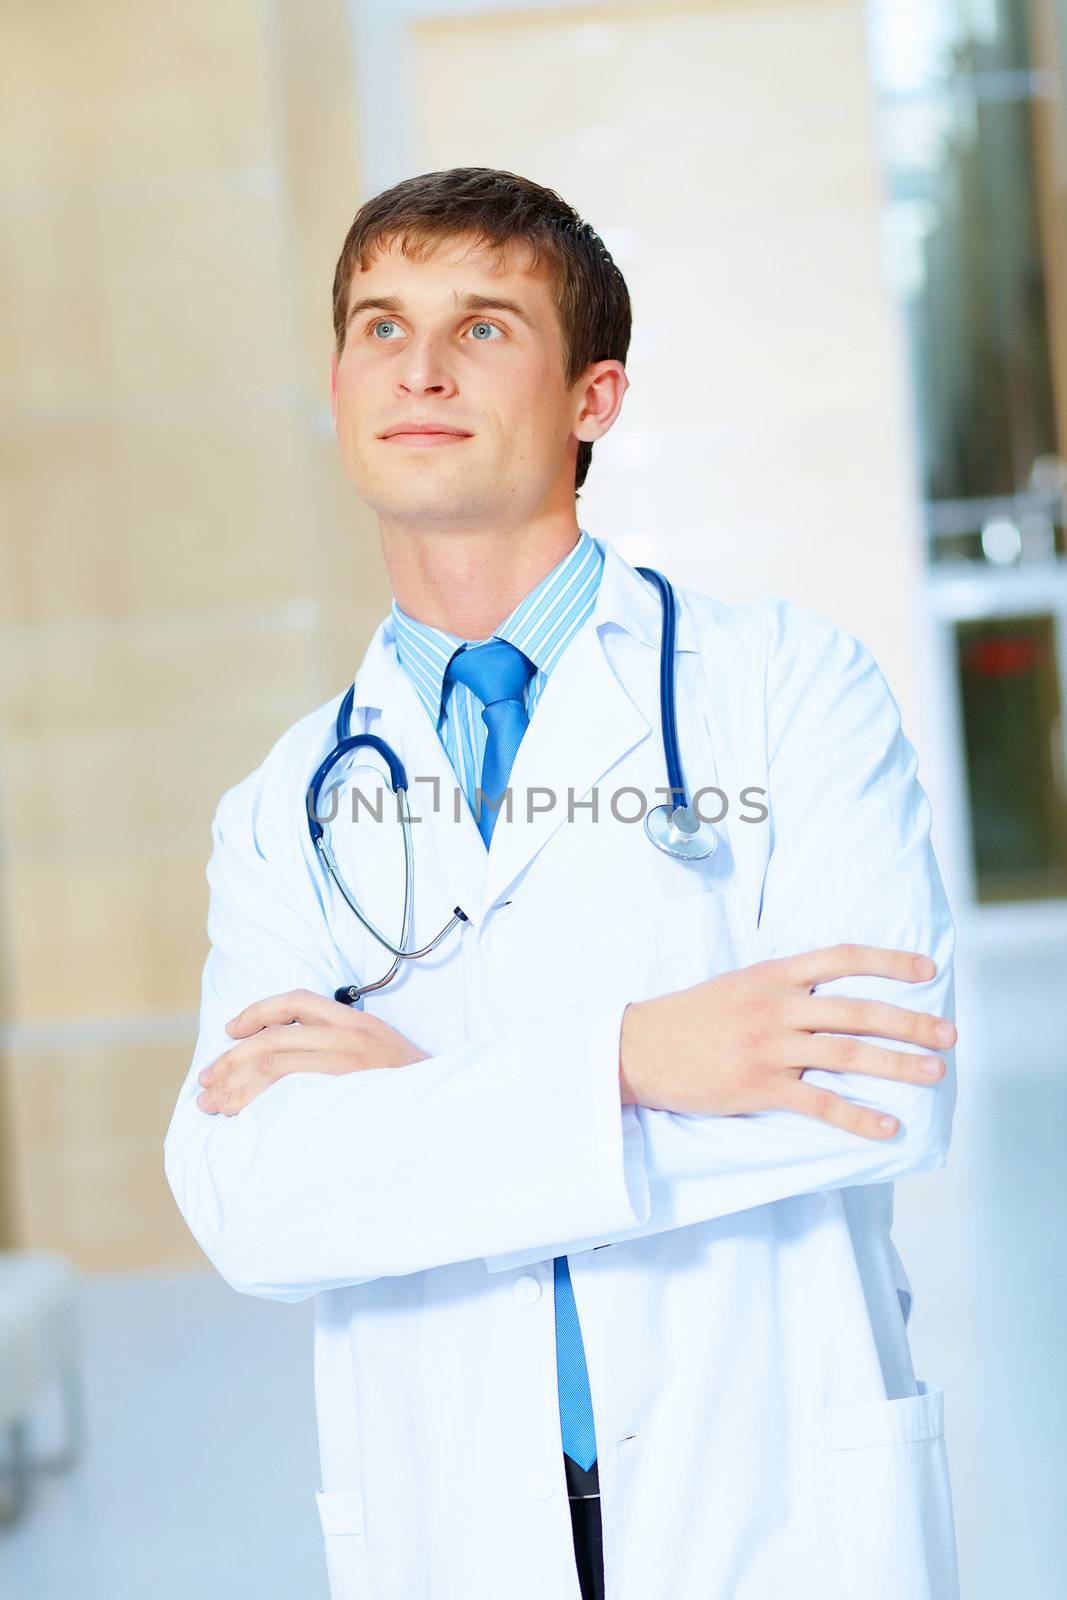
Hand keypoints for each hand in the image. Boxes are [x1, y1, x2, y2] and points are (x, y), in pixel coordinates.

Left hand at [196, 989, 428, 1115]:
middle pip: (273, 1039)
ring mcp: (349, 1068)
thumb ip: (344, 1052)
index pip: (297, 1001)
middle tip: (206, 1085)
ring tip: (211, 1105)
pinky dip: (258, 1106)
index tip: (231, 1032)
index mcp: (359, 1024)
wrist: (453, 1119)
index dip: (257, 1012)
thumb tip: (288, 1065)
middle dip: (231, 1062)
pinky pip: (289, 1096)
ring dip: (234, 1086)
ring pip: (273, 1066)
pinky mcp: (346, 1097)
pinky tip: (242, 1120)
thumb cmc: (414, 1095)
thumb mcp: (384, 1057)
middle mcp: (351, 1038)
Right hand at [618, 944, 956, 1140]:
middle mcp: (775, 1006)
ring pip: (845, 1054)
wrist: (636, 1047)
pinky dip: (857, 1116)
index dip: (889, 961)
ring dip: (896, 1065)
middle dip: (910, 1022)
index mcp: (772, 974)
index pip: (842, 957)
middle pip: (857, 1010)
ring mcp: (767, 1047)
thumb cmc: (690, 1018)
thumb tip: (831, 991)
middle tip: (950, 1035)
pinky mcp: (756, 1087)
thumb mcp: (738, 984)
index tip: (927, 970)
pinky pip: (818, 1104)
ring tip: (934, 1073)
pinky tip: (887, 1127)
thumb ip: (783, 985)